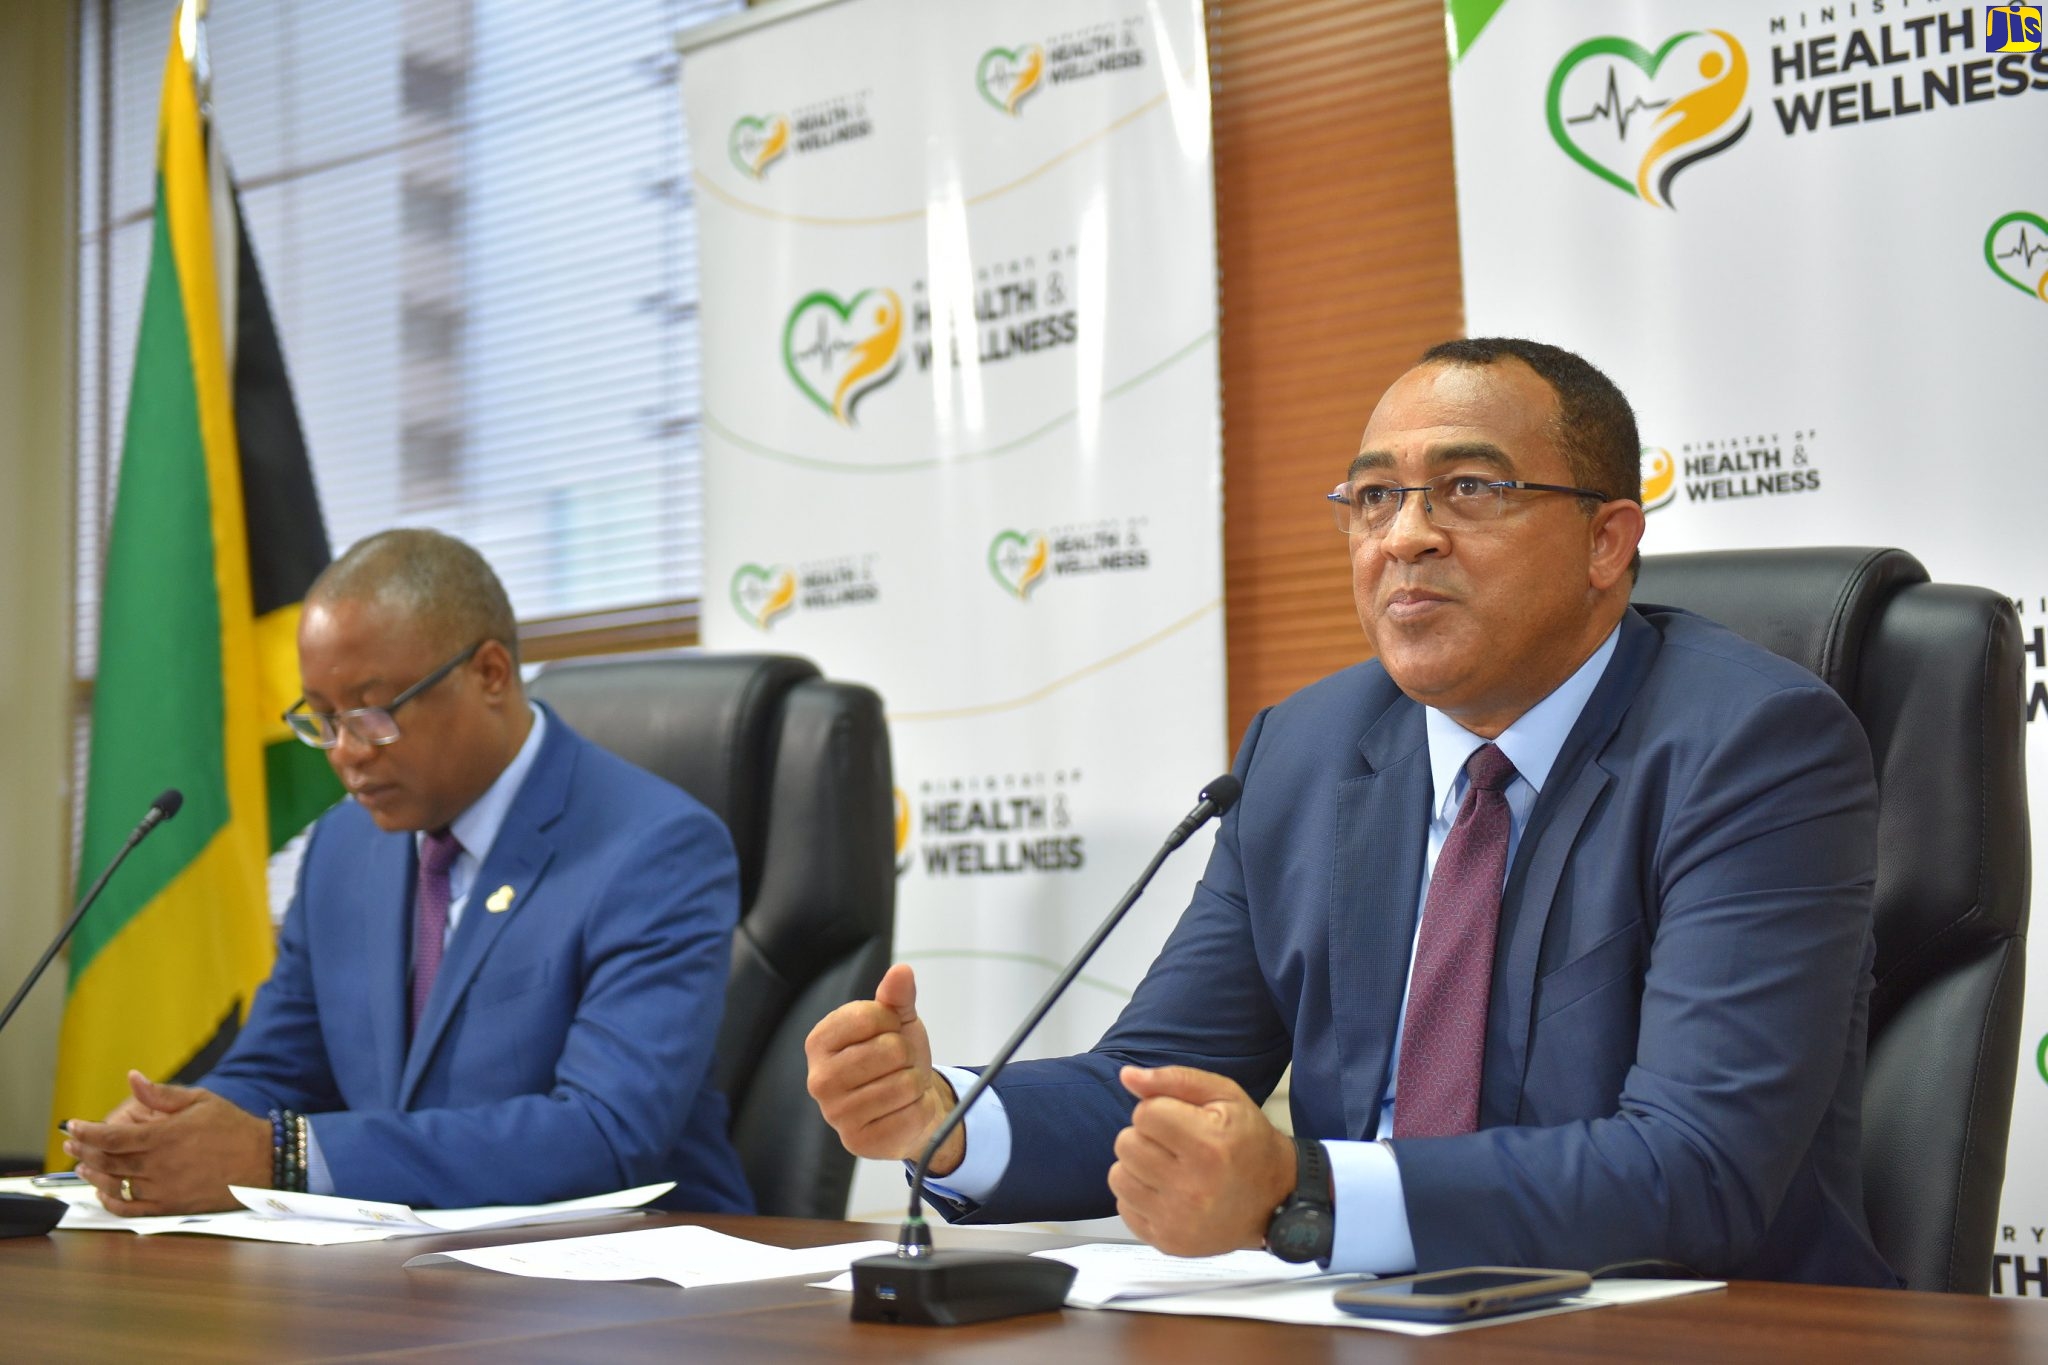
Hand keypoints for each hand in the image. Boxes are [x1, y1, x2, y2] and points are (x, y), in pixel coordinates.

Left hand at [63, 1070, 271, 1215]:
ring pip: (114, 1184)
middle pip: (107, 1160)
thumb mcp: (200, 1100)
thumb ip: (161, 1094)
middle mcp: (158, 1164)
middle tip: (71, 1144)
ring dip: (92, 1174)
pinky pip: (129, 1209)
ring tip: (82, 1165)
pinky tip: (104, 1192)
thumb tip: (132, 1078)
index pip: (111, 1136)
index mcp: (164, 1136)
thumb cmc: (232, 1127)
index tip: (72, 1126)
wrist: (262, 1161)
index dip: (86, 1132)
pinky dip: (111, 1202)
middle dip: (83, 1150)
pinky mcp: (169, 1206)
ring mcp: (162, 1188)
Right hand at [804, 963, 963, 1174]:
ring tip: (903, 1086)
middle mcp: (819, 1079)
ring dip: (915, 1083)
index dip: (892, 1022)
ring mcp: (836, 1114)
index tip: (889, 1033)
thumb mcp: (897, 1022)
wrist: (909, 1104)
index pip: (867, 1016)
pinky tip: (904, 1110)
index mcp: (819, 1041)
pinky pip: (909, 1115)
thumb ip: (896, 996)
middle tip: (899, 1065)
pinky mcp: (858, 1142)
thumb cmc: (896, 1059)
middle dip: (907, 1054)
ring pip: (903, 1084)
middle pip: (889, 1050)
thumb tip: (901, 971)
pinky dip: (918, 1110)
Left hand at [1109, 1065, 1297, 1256]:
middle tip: (1176, 1145)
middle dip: (1146, 1137)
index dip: (1160, 1110)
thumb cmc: (1248, 1143)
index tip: (1182, 1120)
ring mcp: (1177, 1220)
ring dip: (1138, 1166)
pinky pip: (1123, 1206)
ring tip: (1169, 1167)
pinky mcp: (1166, 1241)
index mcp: (1208, 1146)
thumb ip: (1175, 1079)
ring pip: (1118, 1175)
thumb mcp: (1224, 1096)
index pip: (1145, 1113)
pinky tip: (1167, 1192)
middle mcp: (1191, 1187)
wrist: (1275, 1199)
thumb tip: (1127, 1075)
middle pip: (1126, 1143)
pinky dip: (1139, 1196)